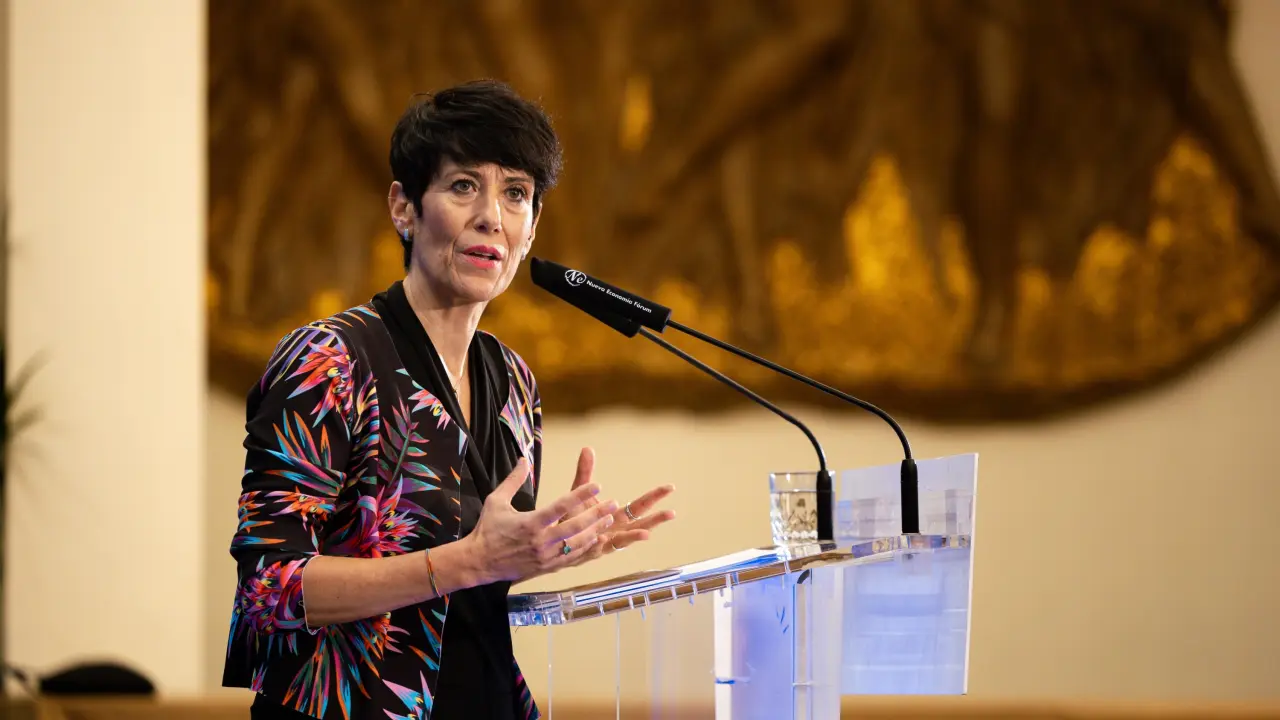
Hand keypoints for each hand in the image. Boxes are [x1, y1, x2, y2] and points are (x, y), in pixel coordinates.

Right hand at [464, 458, 617, 583]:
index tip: (597, 485)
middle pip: (575, 527)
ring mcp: (545, 556)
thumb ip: (513, 480)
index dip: (581, 494)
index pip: (561, 506)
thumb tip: (523, 459)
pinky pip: (571, 558)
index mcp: (530, 523)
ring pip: (577, 544)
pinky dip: (585, 548)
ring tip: (608, 520)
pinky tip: (595, 539)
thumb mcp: (496, 500)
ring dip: (595, 531)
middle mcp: (540, 541)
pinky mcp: (546, 567)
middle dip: (596, 514)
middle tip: (612, 504)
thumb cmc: (487, 529)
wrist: (479, 562)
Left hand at [558, 448, 675, 563]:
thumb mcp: (580, 491)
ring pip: (624, 541)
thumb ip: (585, 472)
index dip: (655, 496)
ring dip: (634, 537)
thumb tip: (587, 448)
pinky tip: (602, 539)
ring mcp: (605, 543)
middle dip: (656, 519)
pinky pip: (597, 549)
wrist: (557, 538)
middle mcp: (616, 531)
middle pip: (640, 524)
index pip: (640, 506)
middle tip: (671, 512)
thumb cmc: (574, 516)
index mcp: (618, 516)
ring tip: (647, 534)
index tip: (670, 487)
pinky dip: (600, 545)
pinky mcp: (590, 551)